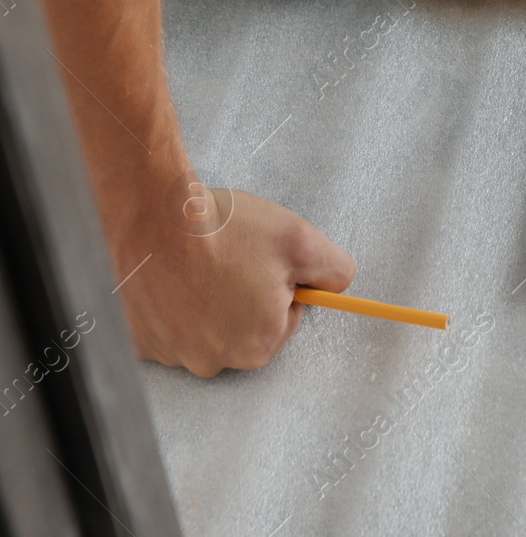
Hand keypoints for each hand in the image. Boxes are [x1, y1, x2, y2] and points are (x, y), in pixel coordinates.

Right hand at [112, 184, 355, 376]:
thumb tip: (336, 286)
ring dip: (206, 300)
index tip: (263, 262)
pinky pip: (166, 326)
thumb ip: (334, 270)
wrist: (151, 215)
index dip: (279, 284)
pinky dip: (171, 304)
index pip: (285, 318)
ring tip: (198, 264)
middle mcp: (211, 361)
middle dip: (244, 295)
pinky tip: (172, 275)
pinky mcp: (137, 339)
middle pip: (245, 328)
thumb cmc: (222, 229)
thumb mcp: (303, 241)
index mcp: (257, 345)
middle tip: (231, 259)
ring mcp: (169, 353)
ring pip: (204, 327)